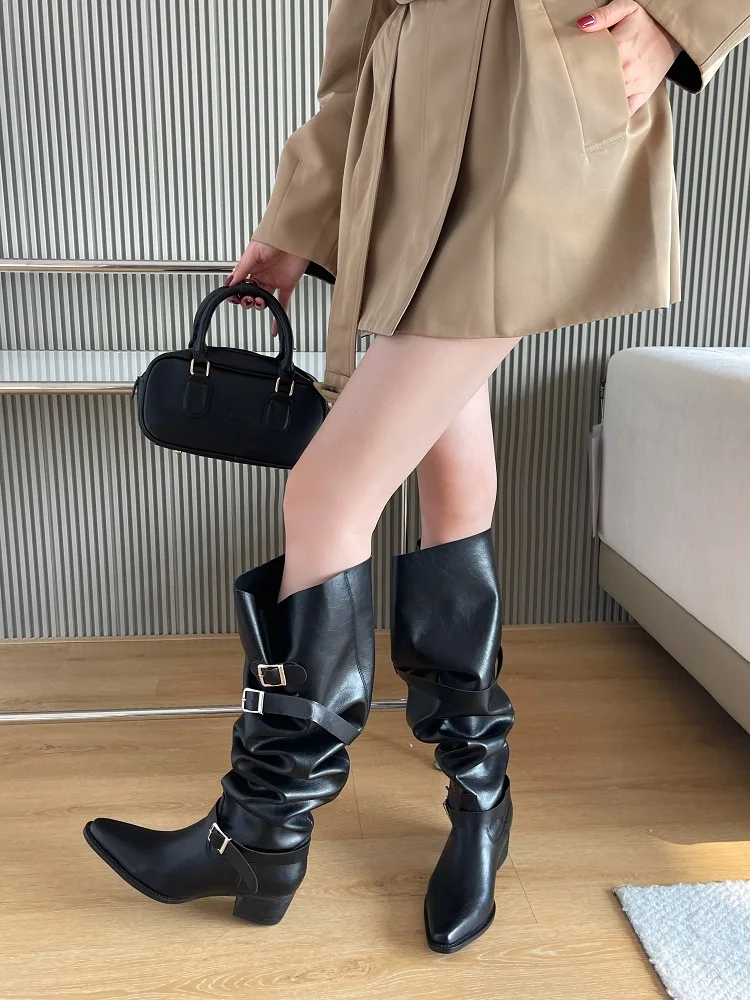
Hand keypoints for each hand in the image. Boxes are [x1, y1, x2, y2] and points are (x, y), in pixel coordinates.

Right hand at [225, 240, 309, 336]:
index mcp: (252, 265)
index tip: (234, 297)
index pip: (240, 283)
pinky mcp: (287, 284)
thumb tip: (230, 281)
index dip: (236, 292)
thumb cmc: (276, 236)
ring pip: (264, 299)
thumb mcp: (254, 251)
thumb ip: (242, 268)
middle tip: (249, 300)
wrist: (297, 235)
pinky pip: (283, 302)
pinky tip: (274, 327)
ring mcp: (274, 280)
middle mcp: (262, 274)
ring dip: (260, 305)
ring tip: (259, 303)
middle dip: (248, 300)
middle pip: (251, 293)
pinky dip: (279, 315)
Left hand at [577, 1, 681, 116]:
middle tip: (567, 96)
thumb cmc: (648, 20)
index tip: (565, 77)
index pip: (591, 66)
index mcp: (620, 49)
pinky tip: (602, 119)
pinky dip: (615, 117)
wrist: (674, 30)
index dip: (576, 73)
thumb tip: (582, 24)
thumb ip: (604, 15)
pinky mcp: (644, 94)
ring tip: (580, 108)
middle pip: (597, 87)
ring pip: (610, 102)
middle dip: (582, 91)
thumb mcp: (627, 7)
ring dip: (595, 106)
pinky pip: (627, 112)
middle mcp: (628, 70)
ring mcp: (636, 85)